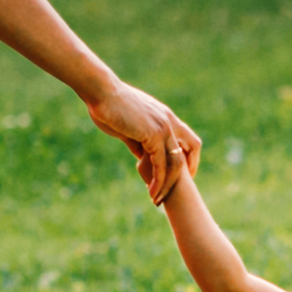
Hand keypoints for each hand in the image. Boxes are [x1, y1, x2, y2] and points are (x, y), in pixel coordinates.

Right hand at [85, 77, 199, 202]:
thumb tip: (141, 157)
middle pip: (190, 149)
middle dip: (185, 173)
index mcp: (165, 116)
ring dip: (168, 183)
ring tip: (157, 199)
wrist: (101, 92)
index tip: (181, 174)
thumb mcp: (128, 127)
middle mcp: (169, 121)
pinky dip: (158, 180)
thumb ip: (138, 142)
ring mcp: (163, 127)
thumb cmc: (109, 106)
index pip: (188, 139)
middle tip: (174, 191)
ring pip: (176, 162)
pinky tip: (151, 191)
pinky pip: (161, 164)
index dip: (188, 157)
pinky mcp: (153, 135)